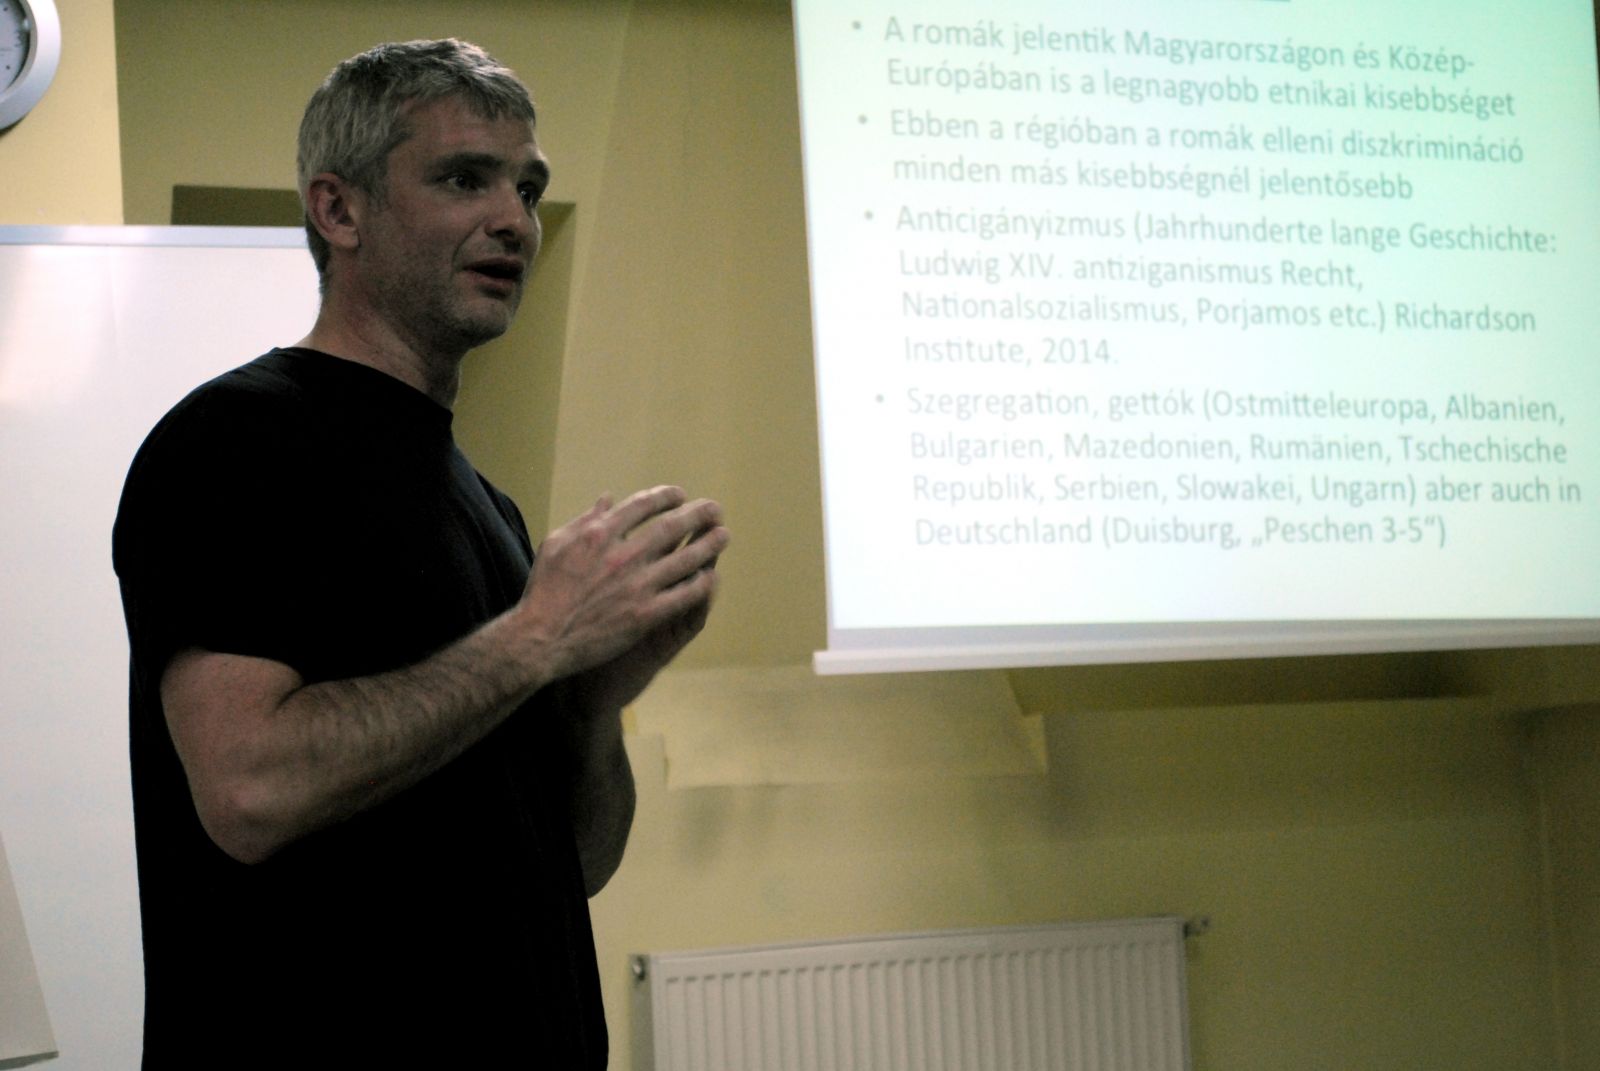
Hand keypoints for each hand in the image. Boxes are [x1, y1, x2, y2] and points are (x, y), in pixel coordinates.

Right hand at [511, 486, 727, 688]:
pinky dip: (700, 585)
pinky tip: (711, 578)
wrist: (541, 637)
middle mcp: (623, 555)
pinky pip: (682, 596)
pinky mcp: (645, 614)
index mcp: (600, 534)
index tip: (680, 495)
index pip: (642, 506)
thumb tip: (608, 499)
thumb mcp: (556, 544)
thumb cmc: (544, 591)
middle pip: (671, 527)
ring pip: (684, 560)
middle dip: (697, 515)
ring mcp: (637, 585)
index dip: (666, 497)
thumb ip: (585, 520)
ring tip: (724, 536)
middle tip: (715, 509)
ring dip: (708, 546)